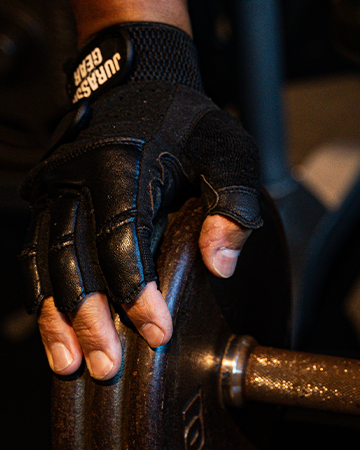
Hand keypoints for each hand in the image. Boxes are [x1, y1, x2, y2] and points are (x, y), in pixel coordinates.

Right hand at [20, 23, 262, 379]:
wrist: (141, 83)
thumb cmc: (190, 122)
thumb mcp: (228, 152)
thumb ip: (232, 204)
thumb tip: (220, 263)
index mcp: (123, 164)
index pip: (122, 237)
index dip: (136, 289)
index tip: (156, 330)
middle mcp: (77, 178)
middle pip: (74, 258)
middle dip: (89, 317)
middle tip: (106, 365)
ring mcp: (57, 190)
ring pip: (46, 261)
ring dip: (57, 316)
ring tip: (70, 364)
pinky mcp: (50, 202)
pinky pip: (36, 253)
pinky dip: (43, 295)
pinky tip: (54, 331)